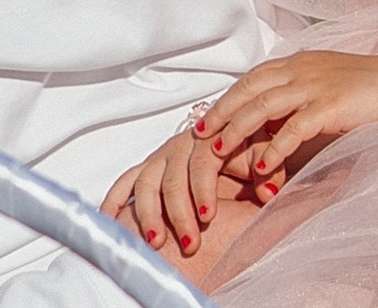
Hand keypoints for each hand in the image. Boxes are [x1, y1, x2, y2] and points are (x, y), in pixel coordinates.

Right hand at [100, 129, 266, 259]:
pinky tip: (109, 219)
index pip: (201, 162)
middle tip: (189, 242)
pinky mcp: (147, 170)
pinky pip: (126, 183)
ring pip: (147, 183)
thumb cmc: (249, 149)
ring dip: (149, 214)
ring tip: (156, 242)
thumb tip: (268, 190)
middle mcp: (181, 147)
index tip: (208, 217)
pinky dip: (115, 199)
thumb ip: (268, 167)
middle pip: (172, 178)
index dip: (203, 190)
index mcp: (210, 139)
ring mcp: (160, 158)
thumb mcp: (262, 154)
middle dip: (179, 213)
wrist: (234, 136)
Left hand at [201, 50, 377, 176]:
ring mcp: (316, 85)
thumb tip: (267, 126)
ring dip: (237, 129)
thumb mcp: (325, 89)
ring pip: (264, 106)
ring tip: (217, 151)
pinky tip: (261, 169)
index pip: (250, 79)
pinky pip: (295, 127)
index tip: (203, 121)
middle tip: (198, 137)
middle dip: (221, 113)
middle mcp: (301, 69)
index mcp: (297, 64)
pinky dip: (274, 148)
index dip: (225, 100)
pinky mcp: (332, 105)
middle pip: (248, 90)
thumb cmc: (368, 92)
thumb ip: (297, 101)